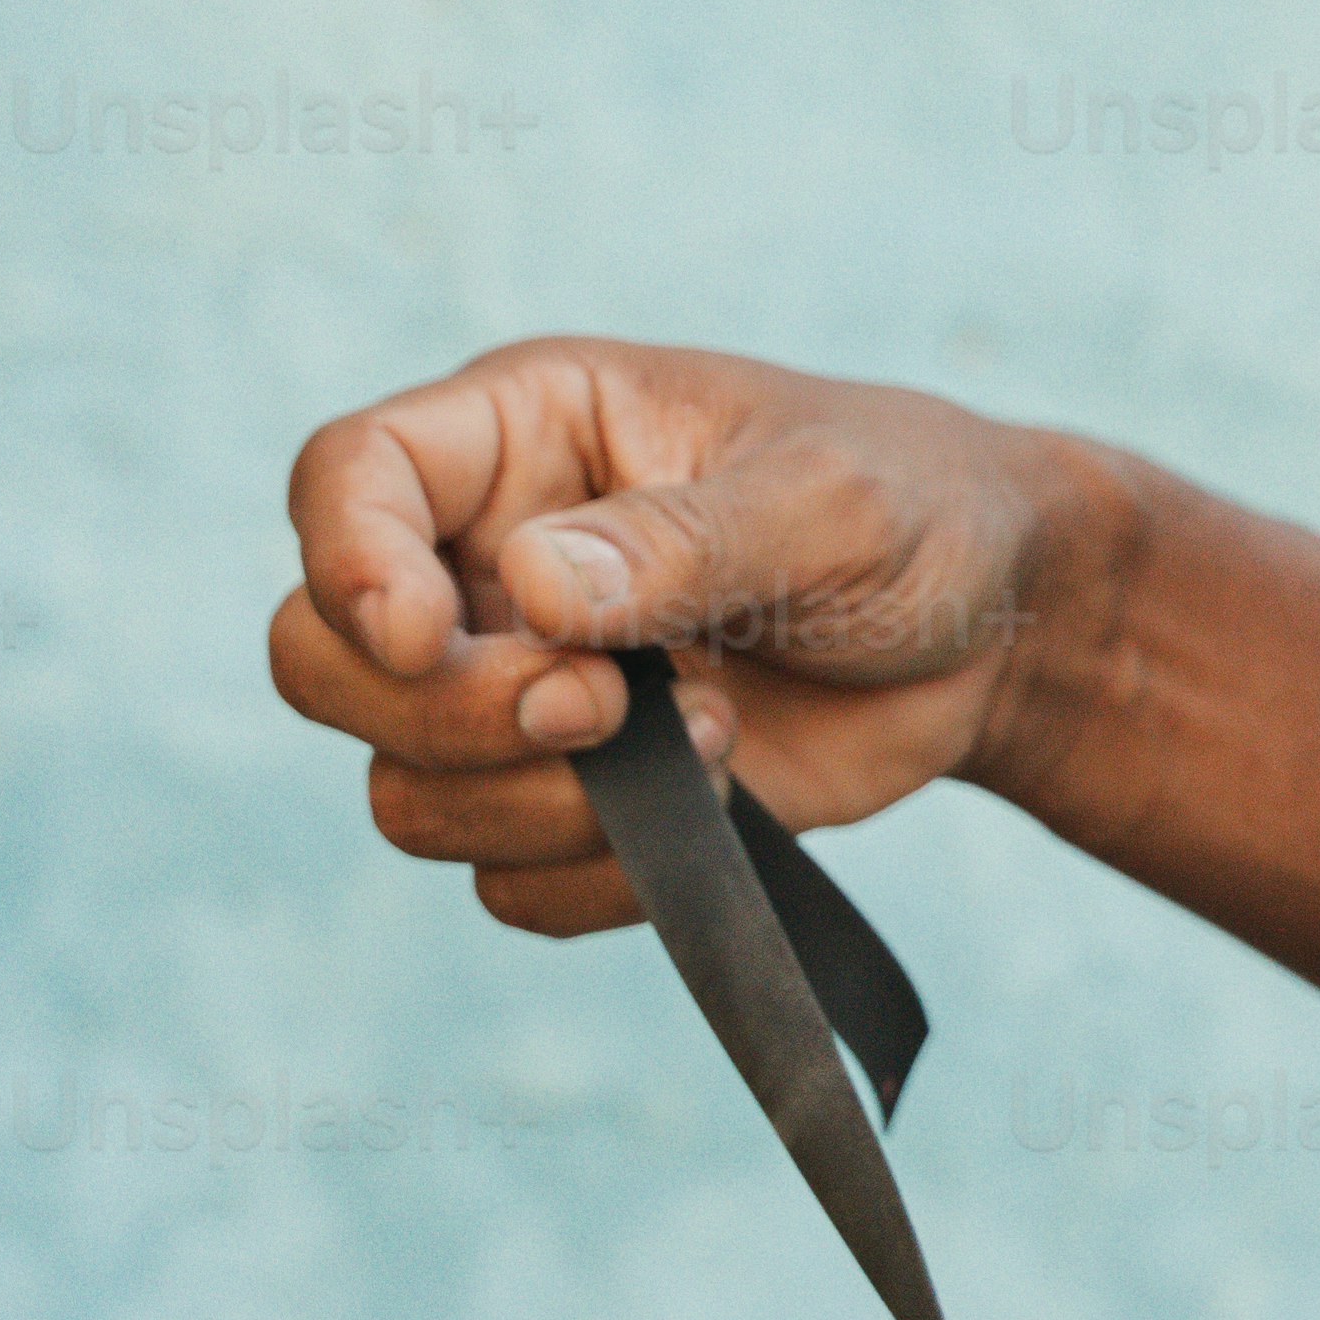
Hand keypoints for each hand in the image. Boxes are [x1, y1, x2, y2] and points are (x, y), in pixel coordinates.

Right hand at [269, 337, 1071, 932]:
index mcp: (523, 437)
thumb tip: (533, 587)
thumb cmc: (914, 512)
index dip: (345, 561)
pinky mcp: (573, 802)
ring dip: (542, 804)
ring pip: (407, 791)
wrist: (996, 634)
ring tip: (708, 739)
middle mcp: (487, 565)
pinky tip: (721, 801)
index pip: (347, 478)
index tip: (424, 631)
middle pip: (323, 662)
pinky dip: (603, 873)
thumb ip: (685, 539)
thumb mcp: (828, 499)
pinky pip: (508, 882)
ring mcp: (519, 693)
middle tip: (601, 706)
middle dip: (442, 715)